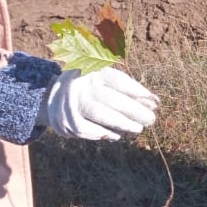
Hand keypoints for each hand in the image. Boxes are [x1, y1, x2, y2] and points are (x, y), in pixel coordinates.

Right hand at [40, 67, 157, 140]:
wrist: (52, 97)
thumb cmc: (88, 89)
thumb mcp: (104, 82)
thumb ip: (126, 90)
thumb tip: (153, 102)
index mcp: (92, 70)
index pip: (119, 81)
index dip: (138, 92)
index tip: (155, 101)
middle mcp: (81, 84)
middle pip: (112, 98)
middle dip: (134, 110)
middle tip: (151, 119)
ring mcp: (73, 102)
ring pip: (101, 114)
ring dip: (122, 123)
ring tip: (138, 128)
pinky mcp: (67, 119)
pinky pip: (89, 129)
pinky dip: (104, 133)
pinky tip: (117, 135)